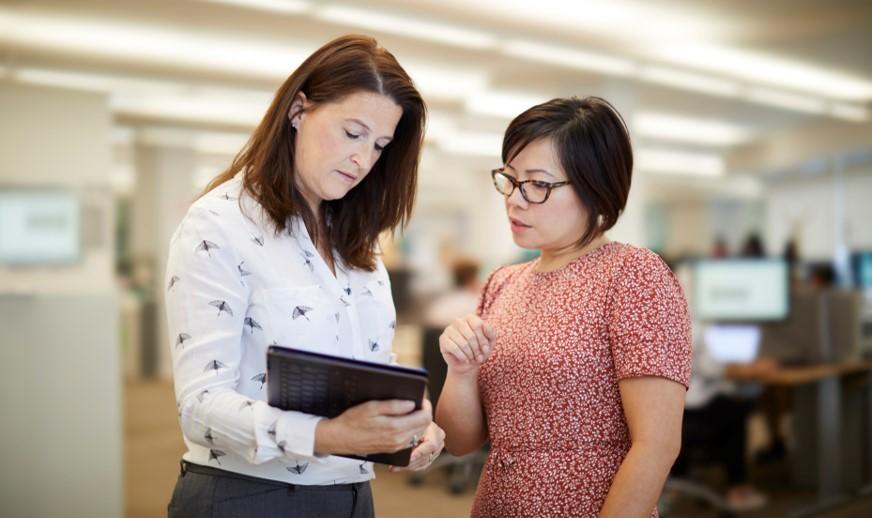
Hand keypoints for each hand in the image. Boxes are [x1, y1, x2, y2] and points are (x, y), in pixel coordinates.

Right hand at [314, 399, 430, 455]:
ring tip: (407, 410)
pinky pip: (409, 438)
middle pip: (424, 425)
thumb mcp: (371, 407)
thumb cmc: (353, 421)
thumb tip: (411, 403)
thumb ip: (394, 406)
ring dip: (416, 421)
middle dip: (422, 412)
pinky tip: (399, 421)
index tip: (420, 398)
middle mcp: (399, 440)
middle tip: (414, 402)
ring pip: (418, 432)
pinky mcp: (392, 449)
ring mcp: (396, 446)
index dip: (425, 405)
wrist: (340, 439)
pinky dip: (409, 428)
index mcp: (396, 428)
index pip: (424, 417)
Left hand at [389, 401, 445, 471]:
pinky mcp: (430, 457)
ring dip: (408, 466)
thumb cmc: (413, 415)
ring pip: (423, 463)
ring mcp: (436, 451)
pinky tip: (397, 467)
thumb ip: (411, 421)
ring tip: (394, 466)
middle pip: (426, 457)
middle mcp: (438, 441)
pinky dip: (409, 467)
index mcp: (435, 431)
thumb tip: (405, 425)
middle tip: (396, 465)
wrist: (417, 418)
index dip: (420, 452)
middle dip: (411, 462)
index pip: (431, 444)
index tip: (409, 457)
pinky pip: (421, 466)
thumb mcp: (413, 417)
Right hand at [439, 314, 495, 375]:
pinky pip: (454, 348)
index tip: (485, 349)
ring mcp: (449, 329)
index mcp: (469, 318)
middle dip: (477, 349)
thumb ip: (491, 332)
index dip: (483, 339)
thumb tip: (484, 325)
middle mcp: (458, 321)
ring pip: (463, 343)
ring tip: (472, 359)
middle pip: (471, 335)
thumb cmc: (479, 350)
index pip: (477, 325)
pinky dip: (463, 356)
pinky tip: (466, 359)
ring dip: (470, 354)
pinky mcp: (443, 339)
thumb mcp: (489, 342)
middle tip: (479, 357)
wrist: (467, 363)